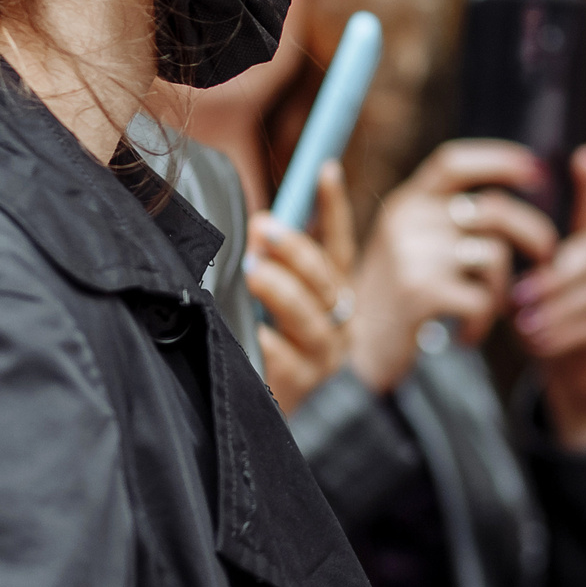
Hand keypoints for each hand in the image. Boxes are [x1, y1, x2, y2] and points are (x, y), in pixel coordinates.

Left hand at [250, 160, 356, 414]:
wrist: (254, 417)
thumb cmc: (257, 341)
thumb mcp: (266, 296)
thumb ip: (268, 261)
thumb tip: (254, 222)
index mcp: (334, 293)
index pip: (339, 243)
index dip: (332, 206)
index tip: (324, 169)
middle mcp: (338, 322)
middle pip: (326, 279)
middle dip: (296, 251)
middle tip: (264, 228)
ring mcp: (323, 357)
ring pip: (311, 318)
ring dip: (282, 291)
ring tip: (254, 274)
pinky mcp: (300, 387)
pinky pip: (283, 359)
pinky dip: (264, 341)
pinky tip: (246, 330)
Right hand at [349, 141, 559, 392]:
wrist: (353, 354)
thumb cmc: (394, 299)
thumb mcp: (407, 247)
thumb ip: (444, 221)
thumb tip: (508, 203)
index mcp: (404, 202)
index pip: (453, 162)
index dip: (498, 159)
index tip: (536, 170)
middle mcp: (406, 220)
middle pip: (493, 209)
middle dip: (533, 231)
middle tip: (547, 255)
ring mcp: (411, 254)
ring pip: (495, 256)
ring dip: (501, 291)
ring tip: (483, 311)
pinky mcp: (419, 291)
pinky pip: (482, 299)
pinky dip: (483, 322)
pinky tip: (466, 334)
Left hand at [512, 146, 585, 451]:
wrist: (581, 377)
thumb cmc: (549, 324)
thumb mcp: (529, 294)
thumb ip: (523, 273)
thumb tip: (496, 260)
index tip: (585, 156)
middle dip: (555, 278)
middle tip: (518, 296)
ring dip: (559, 310)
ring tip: (526, 326)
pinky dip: (570, 333)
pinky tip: (543, 344)